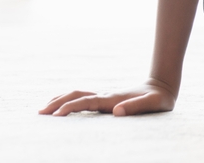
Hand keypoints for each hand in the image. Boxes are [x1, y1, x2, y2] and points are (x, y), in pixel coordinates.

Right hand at [40, 79, 176, 116]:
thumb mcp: (153, 104)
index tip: (56, 115)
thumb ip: (137, 107)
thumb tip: (116, 111)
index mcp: (113, 99)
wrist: (163, 86)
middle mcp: (107, 96)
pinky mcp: (107, 99)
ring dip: (61, 100)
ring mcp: (106, 96)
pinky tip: (64, 107)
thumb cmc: (160, 99)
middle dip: (58, 103)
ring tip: (44, 109)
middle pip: (77, 95)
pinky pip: (84, 98)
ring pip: (79, 94)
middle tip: (40, 113)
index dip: (71, 107)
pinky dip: (70, 101)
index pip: (87, 102)